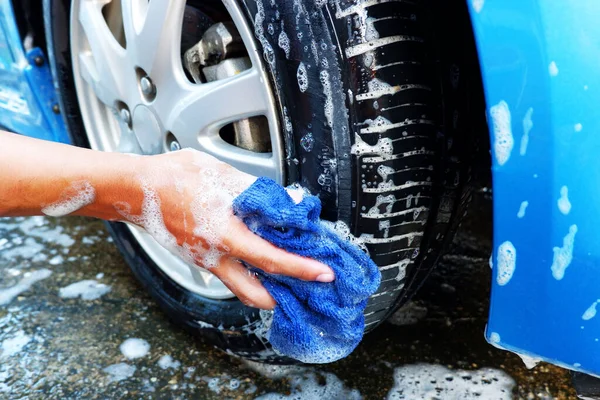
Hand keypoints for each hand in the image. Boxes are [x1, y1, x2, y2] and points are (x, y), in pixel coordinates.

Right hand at [118, 149, 333, 308]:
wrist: (135, 189)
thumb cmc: (173, 177)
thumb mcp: (223, 176)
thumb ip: (259, 193)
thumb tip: (287, 202)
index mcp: (224, 236)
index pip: (271, 260)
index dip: (302, 269)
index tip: (324, 274)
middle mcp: (214, 258)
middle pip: (256, 294)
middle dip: (285, 298)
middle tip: (307, 289)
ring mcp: (205, 261)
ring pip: (241, 288)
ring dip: (268, 288)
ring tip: (290, 276)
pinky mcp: (199, 258)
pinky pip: (230, 275)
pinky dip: (251, 274)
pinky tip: (262, 258)